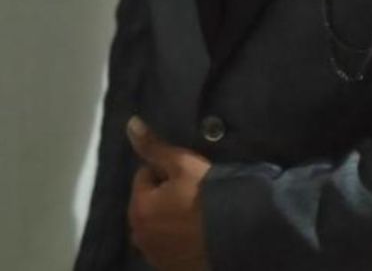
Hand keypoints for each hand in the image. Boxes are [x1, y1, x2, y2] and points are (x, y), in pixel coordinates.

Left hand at [126, 116, 211, 270]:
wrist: (232, 235)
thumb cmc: (205, 195)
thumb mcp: (181, 164)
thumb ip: (154, 147)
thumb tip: (130, 123)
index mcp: (138, 208)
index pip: (145, 175)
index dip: (166, 170)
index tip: (187, 173)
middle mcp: (138, 235)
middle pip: (149, 202)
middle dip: (164, 195)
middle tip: (192, 191)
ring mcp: (154, 254)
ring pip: (158, 224)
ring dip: (169, 217)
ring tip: (195, 212)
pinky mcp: (170, 266)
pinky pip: (168, 243)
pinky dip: (177, 236)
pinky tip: (196, 230)